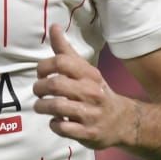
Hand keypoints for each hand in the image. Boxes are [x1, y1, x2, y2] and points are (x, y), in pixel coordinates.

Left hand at [33, 23, 137, 149]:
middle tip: (38, 91)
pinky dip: (54, 124)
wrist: (122, 121)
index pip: (61, 62)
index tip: (41, 73)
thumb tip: (53, 26)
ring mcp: (90, 113)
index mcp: (88, 74)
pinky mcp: (88, 132)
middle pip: (55, 85)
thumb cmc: (96, 91)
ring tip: (41, 106)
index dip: (43, 66)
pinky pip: (63, 128)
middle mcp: (90, 91)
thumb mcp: (85, 69)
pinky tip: (55, 121)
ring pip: (56, 107)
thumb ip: (66, 50)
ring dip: (42, 106)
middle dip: (39, 88)